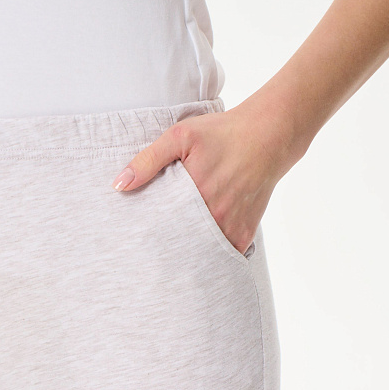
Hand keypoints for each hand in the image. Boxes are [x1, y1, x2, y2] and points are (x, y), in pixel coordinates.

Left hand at [111, 92, 305, 256]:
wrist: (268, 136)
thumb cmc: (222, 134)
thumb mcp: (180, 135)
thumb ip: (148, 160)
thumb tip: (119, 186)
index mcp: (193, 196)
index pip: (159, 228)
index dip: (146, 235)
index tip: (135, 238)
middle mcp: (213, 217)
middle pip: (178, 245)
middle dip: (162, 249)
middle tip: (147, 252)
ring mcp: (230, 229)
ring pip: (199, 254)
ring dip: (185, 254)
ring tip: (169, 255)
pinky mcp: (243, 235)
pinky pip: (221, 255)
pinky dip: (208, 256)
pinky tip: (196, 252)